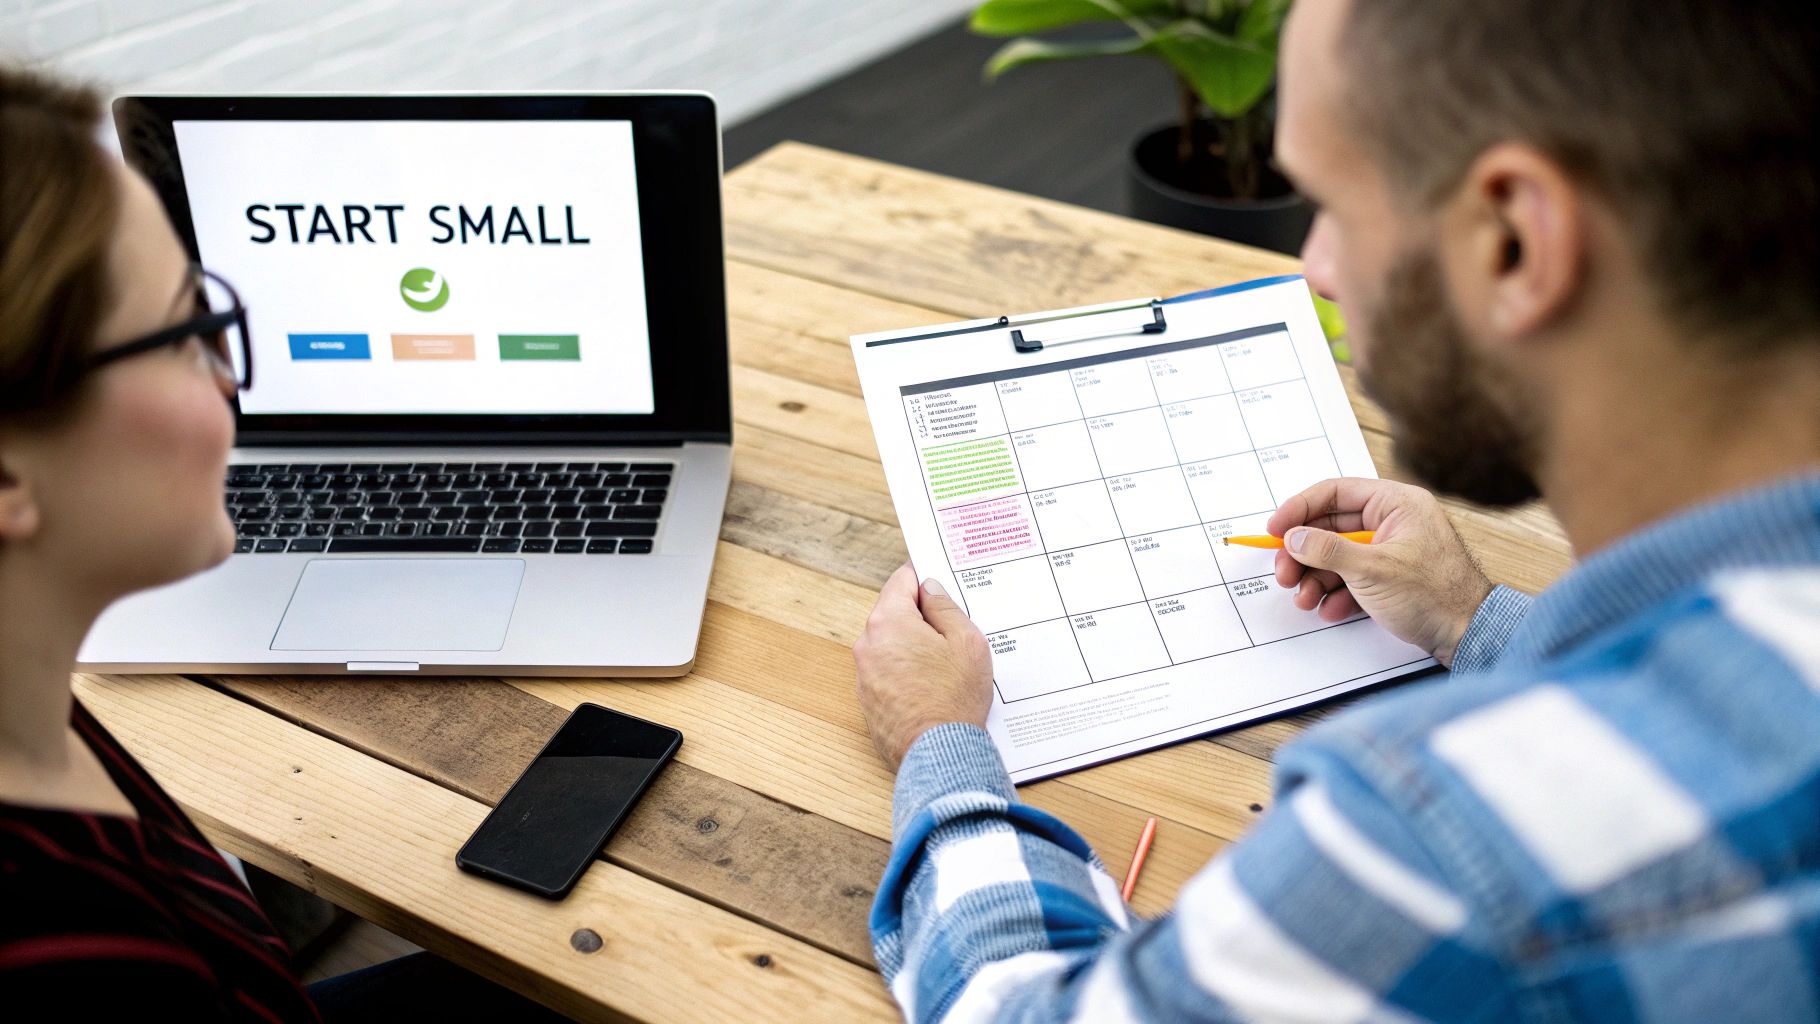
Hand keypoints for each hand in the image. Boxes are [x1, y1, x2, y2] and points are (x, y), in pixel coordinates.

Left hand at [853, 563, 993, 769]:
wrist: (939, 752)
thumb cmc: (954, 697)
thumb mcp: (966, 641)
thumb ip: (945, 607)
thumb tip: (929, 589)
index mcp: (888, 621)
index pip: (902, 581)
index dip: (922, 576)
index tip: (937, 577)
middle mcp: (867, 644)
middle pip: (893, 613)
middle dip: (920, 615)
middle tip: (951, 625)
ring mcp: (864, 674)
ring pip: (890, 643)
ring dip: (913, 645)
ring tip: (945, 660)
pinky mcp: (867, 699)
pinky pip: (887, 671)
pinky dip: (905, 671)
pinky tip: (931, 683)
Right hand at [1267, 477, 1491, 667]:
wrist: (1470, 636)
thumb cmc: (1437, 596)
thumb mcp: (1373, 570)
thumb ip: (1327, 549)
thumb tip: (1294, 537)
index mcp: (1397, 504)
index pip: (1336, 492)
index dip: (1300, 509)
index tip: (1275, 530)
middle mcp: (1394, 522)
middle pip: (1331, 527)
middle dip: (1304, 554)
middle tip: (1285, 574)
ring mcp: (1392, 550)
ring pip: (1338, 556)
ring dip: (1316, 578)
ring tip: (1304, 598)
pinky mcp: (1391, 577)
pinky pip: (1352, 577)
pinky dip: (1336, 593)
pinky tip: (1329, 608)